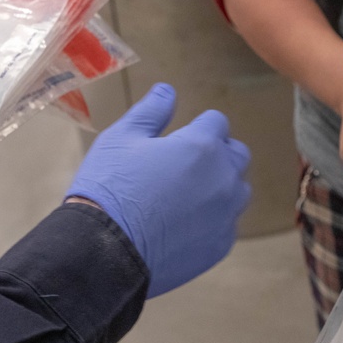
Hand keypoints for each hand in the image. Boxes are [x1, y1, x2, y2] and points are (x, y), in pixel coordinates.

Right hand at [66, 83, 251, 297]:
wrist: (104, 251)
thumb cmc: (109, 188)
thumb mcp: (120, 139)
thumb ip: (150, 111)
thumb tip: (167, 91)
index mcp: (202, 146)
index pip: (216, 122)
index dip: (197, 127)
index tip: (179, 139)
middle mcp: (223, 178)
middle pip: (237, 154)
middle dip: (217, 153)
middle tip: (185, 165)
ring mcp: (225, 215)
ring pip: (238, 191)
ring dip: (220, 187)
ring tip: (187, 196)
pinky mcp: (220, 246)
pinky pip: (227, 225)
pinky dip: (213, 220)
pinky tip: (185, 225)